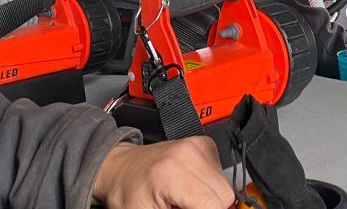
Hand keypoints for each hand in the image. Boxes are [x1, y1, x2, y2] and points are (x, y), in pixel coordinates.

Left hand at [91, 137, 233, 208]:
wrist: (120, 169)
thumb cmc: (128, 194)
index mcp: (172, 174)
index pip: (213, 204)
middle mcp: (188, 154)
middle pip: (225, 195)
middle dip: (209, 208)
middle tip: (184, 207)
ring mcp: (197, 145)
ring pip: (226, 184)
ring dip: (211, 197)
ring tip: (186, 197)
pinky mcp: (203, 143)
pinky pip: (221, 172)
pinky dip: (210, 184)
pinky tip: (190, 186)